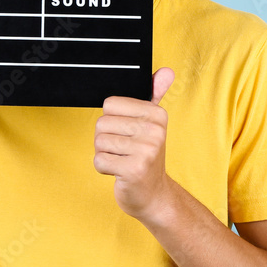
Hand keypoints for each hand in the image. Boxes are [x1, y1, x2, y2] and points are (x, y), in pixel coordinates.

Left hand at [94, 67, 175, 222]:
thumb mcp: (152, 124)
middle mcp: (154, 130)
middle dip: (106, 139)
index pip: (109, 104)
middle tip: (124, 150)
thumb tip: (166, 71)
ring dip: (105, 154)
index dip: (112, 120)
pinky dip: (104, 168)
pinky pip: (99, 161)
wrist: (154, 195)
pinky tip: (120, 172)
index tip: (127, 132)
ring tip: (123, 160)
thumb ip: (155, 94)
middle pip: (101, 123)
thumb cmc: (146, 156)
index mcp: (156, 114)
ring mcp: (145, 151)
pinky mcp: (133, 170)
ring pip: (99, 142)